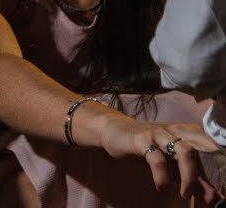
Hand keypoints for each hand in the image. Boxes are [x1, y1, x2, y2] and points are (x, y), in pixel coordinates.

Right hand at [101, 117, 217, 200]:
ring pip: (185, 151)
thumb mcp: (173, 163)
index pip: (212, 145)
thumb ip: (193, 179)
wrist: (115, 131)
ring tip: (185, 194)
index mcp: (188, 133)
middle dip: (208, 174)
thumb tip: (213, 199)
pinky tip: (161, 187)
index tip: (220, 185)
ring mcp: (160, 133)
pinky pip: (158, 159)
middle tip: (207, 197)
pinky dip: (163, 177)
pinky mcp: (142, 139)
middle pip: (204, 148)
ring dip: (189, 177)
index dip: (220, 160)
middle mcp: (177, 130)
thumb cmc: (148, 147)